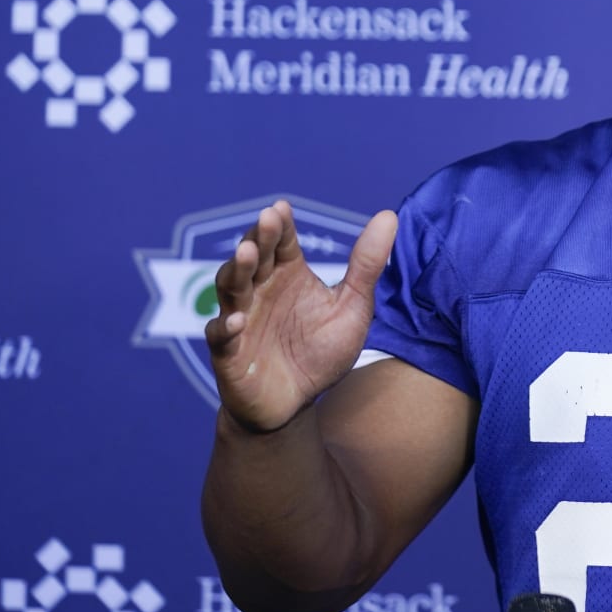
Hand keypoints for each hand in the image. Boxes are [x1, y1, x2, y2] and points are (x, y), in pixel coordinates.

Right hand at [204, 199, 397, 433]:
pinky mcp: (229, 353)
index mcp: (287, 275)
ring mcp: (240, 319)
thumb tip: (390, 216)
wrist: (297, 402)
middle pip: (254, 258)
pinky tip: (238, 320)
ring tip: (247, 254)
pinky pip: (221, 337)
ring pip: (231, 288)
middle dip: (257, 238)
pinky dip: (226, 327)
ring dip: (237, 270)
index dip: (279, 225)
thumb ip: (366, 265)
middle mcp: (260, 290)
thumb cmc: (321, 351)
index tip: (281, 208)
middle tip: (265, 221)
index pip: (280, 242)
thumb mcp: (352, 307)